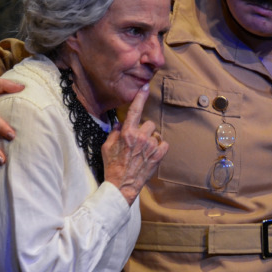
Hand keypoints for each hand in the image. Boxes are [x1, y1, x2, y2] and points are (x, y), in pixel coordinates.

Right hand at [102, 85, 168, 204]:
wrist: (121, 185)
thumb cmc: (112, 165)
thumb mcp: (106, 146)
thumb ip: (114, 132)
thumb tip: (120, 122)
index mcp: (127, 133)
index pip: (134, 111)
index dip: (140, 97)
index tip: (145, 87)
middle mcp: (140, 137)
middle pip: (148, 123)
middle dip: (144, 130)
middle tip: (137, 141)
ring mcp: (151, 147)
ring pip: (156, 134)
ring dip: (151, 139)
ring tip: (143, 150)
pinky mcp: (158, 156)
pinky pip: (164, 144)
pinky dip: (160, 147)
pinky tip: (151, 153)